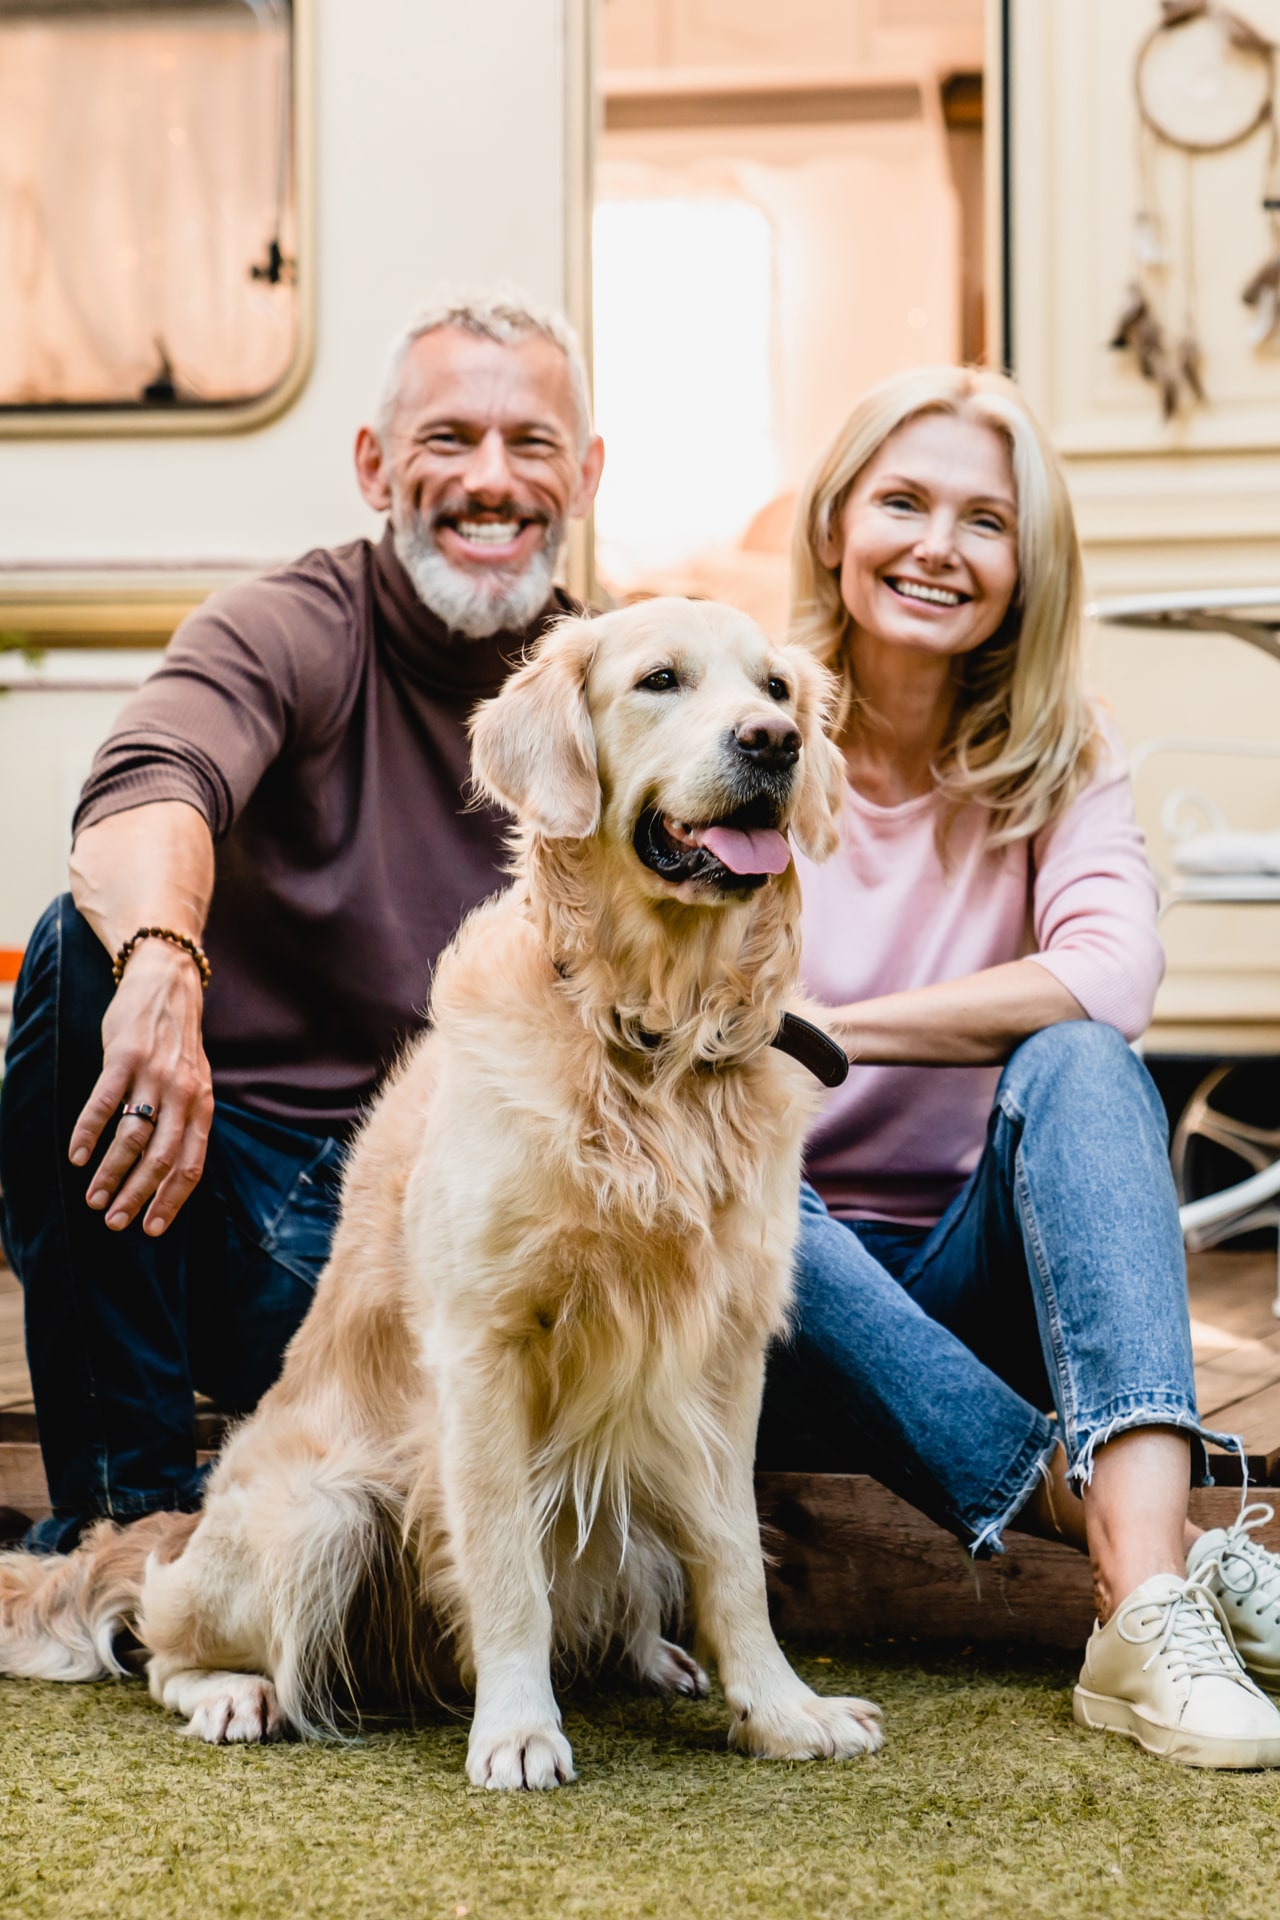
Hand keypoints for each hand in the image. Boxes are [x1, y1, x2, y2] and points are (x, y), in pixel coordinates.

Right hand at [68, 939, 214, 1235]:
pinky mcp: (124, 1057)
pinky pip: (104, 1102)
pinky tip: (77, 1156)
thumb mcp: (194, 1083)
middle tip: (114, 1222)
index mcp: (202, 1106)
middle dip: (136, 1195)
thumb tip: (168, 1173)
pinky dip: (88, 1132)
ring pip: (131, 1136)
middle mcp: (182, 1094)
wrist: (168, 984)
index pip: (191, 1164)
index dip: (172, 1200)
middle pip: (160, 1158)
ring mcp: (153, 1075)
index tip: (151, 1229)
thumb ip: (185, 1122)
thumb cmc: (177, 1044)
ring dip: (110, 1172)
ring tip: (93, 1197)